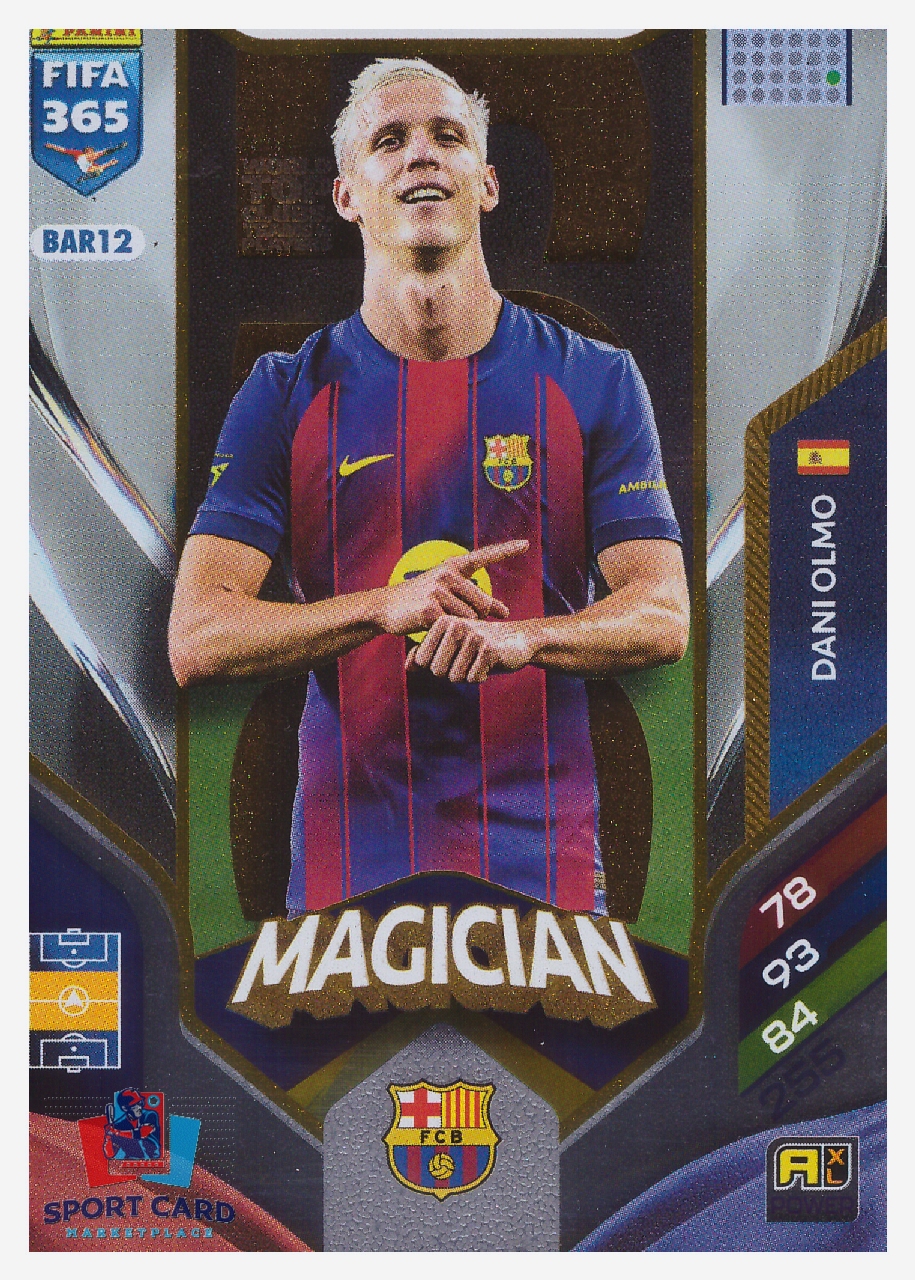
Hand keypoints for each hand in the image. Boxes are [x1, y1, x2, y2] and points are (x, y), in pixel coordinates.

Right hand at [377, 540, 527, 637]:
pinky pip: (454, 627)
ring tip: (440, 620)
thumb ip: (476, 600)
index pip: (484, 556)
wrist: (385, 607)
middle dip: (477, 618)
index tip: (527, 544)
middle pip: (482, 603)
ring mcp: (438, 591)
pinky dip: (448, 633)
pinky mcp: (429, 610)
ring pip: (469, 618)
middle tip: (457, 619)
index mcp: (452, 566)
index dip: (506, 550)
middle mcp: (447, 574)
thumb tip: (506, 612)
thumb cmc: (420, 600)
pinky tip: (430, 626)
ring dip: (461, 627)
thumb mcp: (447, 593)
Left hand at [406, 617, 533, 682]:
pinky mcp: (489, 649)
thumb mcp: (450, 647)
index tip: (453, 656)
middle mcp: (456, 625)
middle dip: (452, 673)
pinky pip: (473, 679)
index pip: (422, 660)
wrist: (517, 640)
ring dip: (467, 676)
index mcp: (442, 622)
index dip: (437, 666)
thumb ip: (426, 654)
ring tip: (478, 661)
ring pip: (455, 677)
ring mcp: (473, 636)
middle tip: (468, 660)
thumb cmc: (478, 645)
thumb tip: (408, 668)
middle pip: (437, 670)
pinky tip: (489, 664)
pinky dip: (480, 677)